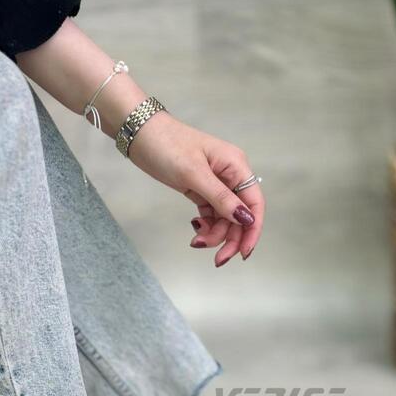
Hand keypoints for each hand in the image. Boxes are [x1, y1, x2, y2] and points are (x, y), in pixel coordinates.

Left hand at [129, 112, 264, 266]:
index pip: (254, 203)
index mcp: (236, 166)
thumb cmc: (167, 145)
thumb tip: (245, 219)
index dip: (253, 230)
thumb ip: (220, 198)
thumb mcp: (194, 174)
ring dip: (214, 235)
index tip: (244, 253)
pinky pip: (211, 215)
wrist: (141, 135)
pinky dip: (206, 226)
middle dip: (231, 239)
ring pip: (224, 219)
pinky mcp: (201, 190)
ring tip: (196, 241)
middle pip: (240, 216)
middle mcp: (230, 176)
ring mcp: (216, 184)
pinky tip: (195, 230)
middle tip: (217, 260)